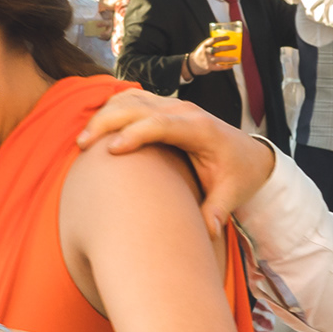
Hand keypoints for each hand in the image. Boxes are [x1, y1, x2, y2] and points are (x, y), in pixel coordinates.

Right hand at [75, 87, 275, 228]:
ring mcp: (174, 106)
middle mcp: (185, 111)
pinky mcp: (165, 108)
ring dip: (105, 114)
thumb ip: (216, 212)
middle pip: (139, 106)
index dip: (135, 134)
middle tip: (82, 145)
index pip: (161, 124)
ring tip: (83, 140)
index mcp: (200, 129)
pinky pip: (132, 99)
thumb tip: (207, 233)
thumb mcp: (232, 195)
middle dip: (108, 121)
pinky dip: (111, 109)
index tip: (111, 151)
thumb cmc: (239, 175)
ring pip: (131, 99)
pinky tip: (96, 129)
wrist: (250, 155)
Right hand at [184, 29, 240, 76]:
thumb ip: (212, 45)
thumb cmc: (201, 54)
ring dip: (229, 58)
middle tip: (235, 46)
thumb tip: (226, 43)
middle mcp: (206, 52)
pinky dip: (226, 66)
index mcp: (204, 45)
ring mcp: (207, 60)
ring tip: (236, 58)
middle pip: (218, 49)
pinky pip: (219, 67)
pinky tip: (231, 65)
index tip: (229, 37)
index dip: (221, 38)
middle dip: (227, 47)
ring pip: (219, 59)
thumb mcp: (204, 47)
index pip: (213, 40)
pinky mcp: (209, 67)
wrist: (192, 64)